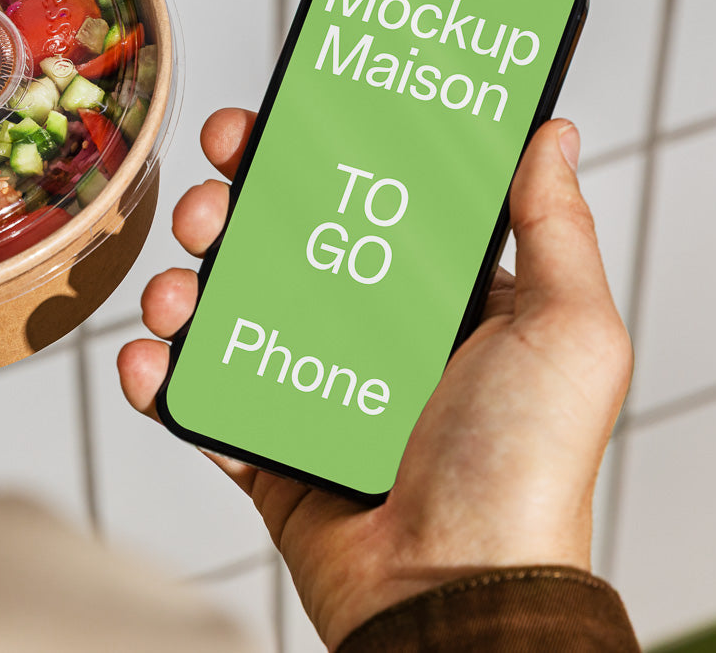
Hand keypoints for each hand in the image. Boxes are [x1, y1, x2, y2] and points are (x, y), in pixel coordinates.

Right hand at [119, 109, 631, 648]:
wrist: (454, 592)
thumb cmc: (524, 467)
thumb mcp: (567, 332)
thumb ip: (555, 227)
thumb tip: (550, 132)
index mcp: (438, 302)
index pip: (364, 204)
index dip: (313, 155)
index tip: (271, 124)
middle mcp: (370, 340)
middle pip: (278, 247)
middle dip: (229, 211)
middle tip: (212, 203)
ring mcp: (309, 393)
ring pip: (225, 314)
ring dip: (181, 287)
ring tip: (176, 292)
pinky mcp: (263, 451)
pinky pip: (195, 402)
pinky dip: (157, 377)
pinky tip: (147, 361)